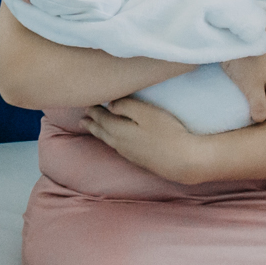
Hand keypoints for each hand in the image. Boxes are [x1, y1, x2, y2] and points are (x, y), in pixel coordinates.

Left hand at [84, 96, 207, 182]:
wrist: (183, 161)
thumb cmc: (167, 132)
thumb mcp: (146, 113)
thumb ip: (126, 107)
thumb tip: (109, 105)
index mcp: (119, 130)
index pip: (102, 118)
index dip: (94, 110)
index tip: (87, 103)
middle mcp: (120, 144)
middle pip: (102, 132)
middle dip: (92, 124)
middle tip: (82, 119)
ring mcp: (130, 154)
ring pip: (109, 141)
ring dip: (99, 133)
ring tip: (93, 129)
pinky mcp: (139, 161)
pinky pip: (118, 148)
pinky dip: (110, 141)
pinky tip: (115, 142)